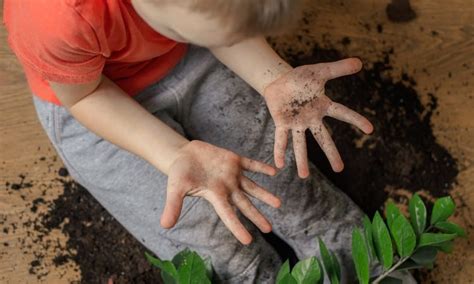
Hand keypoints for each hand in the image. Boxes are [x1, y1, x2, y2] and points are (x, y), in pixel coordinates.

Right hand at [160, 140, 280, 244]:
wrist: (183, 155)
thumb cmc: (179, 174)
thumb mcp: (175, 189)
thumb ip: (173, 206)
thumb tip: (165, 226)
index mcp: (215, 196)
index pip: (228, 215)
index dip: (238, 228)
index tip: (248, 241)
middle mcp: (227, 188)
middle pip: (245, 205)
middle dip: (257, 216)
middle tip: (270, 230)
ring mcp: (232, 174)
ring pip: (252, 187)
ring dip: (265, 194)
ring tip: (278, 204)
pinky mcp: (234, 160)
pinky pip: (251, 165)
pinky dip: (261, 167)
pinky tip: (274, 172)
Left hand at [263, 58, 373, 177]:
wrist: (279, 80)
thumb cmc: (301, 78)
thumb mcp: (320, 71)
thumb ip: (338, 69)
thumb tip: (360, 62)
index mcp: (322, 107)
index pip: (342, 113)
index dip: (355, 120)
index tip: (370, 129)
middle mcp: (311, 119)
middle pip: (323, 138)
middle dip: (331, 153)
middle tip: (340, 169)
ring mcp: (296, 123)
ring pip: (301, 144)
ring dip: (302, 160)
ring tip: (304, 176)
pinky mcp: (282, 123)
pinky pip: (281, 139)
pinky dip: (280, 150)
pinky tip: (279, 164)